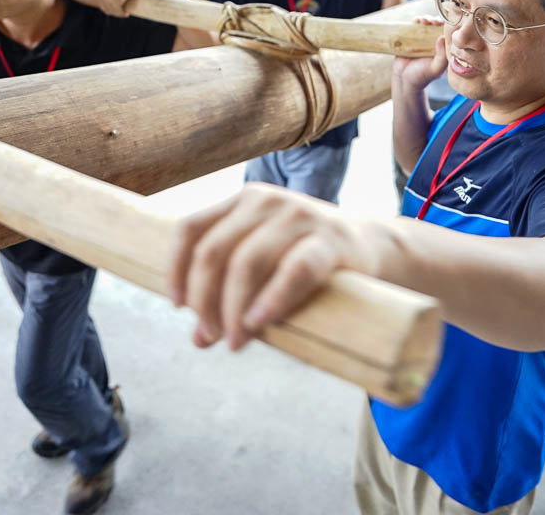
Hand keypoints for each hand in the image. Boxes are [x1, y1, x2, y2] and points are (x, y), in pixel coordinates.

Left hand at [164, 183, 381, 350]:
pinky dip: (273, 299)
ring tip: (235, 342)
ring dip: (233, 308)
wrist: (368, 244)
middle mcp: (265, 201)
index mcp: (242, 202)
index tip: (177, 307)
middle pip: (213, 251)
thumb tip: (200, 339)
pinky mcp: (329, 239)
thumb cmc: (304, 257)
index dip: (176, 269)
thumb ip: (229, 293)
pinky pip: (295, 270)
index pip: (190, 229)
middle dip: (204, 300)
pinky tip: (260, 321)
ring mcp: (298, 216)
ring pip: (246, 262)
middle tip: (210, 336)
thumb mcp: (263, 263)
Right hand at [393, 16, 447, 87]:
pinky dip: (415, 21)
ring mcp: (422, 39)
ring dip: (426, 19)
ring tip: (424, 20)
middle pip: (436, 26)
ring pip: (426, 24)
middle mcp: (433, 42)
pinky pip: (413, 26)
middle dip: (436, 21)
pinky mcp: (410, 38)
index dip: (447, 26)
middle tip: (433, 21)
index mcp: (442, 48)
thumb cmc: (423, 76)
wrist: (405, 80)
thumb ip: (441, 56)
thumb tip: (442, 38)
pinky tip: (416, 21)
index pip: (447, 33)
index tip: (445, 23)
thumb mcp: (435, 68)